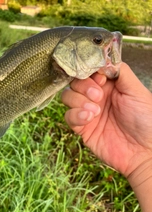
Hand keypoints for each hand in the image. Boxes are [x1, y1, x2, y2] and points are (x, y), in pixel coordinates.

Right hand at [61, 62, 151, 177]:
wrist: (143, 153)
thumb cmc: (146, 121)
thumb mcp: (137, 91)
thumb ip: (121, 72)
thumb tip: (105, 59)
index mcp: (110, 85)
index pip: (90, 70)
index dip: (90, 71)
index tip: (100, 79)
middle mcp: (97, 95)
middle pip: (75, 81)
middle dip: (84, 86)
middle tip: (98, 96)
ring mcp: (88, 111)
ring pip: (68, 96)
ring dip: (78, 100)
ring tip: (95, 111)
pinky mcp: (81, 127)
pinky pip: (68, 116)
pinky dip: (76, 115)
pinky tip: (89, 119)